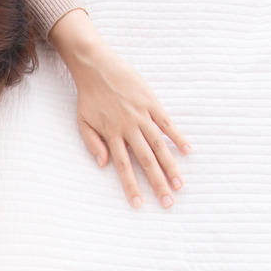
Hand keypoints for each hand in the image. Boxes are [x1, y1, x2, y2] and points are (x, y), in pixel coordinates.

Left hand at [49, 10, 191, 207]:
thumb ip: (92, 144)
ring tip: (179, 184)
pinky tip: (187, 150)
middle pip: (145, 161)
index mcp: (111, 135)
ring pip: (159, 145)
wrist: (96, 66)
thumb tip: (104, 165)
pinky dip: (177, 136)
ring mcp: (141, 115)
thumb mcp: (83, 122)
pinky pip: (167, 123)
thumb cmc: (88, 96)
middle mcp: (128, 128)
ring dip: (170, 166)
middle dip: (157, 183)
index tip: (140, 204)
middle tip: (168, 202)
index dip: (132, 187)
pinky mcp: (151, 102)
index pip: (123, 167)